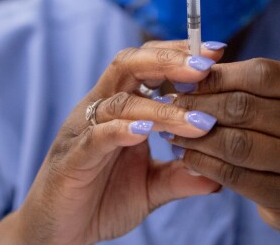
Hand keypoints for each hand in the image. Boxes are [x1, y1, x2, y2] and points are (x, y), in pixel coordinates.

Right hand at [0, 40, 225, 244]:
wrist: (57, 233)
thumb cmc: (101, 200)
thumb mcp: (151, 187)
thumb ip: (182, 176)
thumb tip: (222, 176)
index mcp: (120, 107)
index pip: (147, 64)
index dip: (179, 54)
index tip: (215, 53)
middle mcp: (100, 109)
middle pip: (130, 65)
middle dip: (169, 62)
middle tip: (205, 66)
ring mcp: (84, 131)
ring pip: (120, 102)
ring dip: (162, 109)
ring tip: (196, 120)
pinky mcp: (73, 159)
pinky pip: (97, 136)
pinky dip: (121, 131)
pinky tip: (145, 133)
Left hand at [168, 58, 279, 239]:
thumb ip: (246, 85)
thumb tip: (190, 67)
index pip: (262, 75)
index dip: (219, 76)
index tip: (185, 78)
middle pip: (248, 108)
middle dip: (201, 105)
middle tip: (171, 105)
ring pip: (239, 144)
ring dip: (197, 136)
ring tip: (172, 131)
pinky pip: (237, 176)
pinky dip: (205, 164)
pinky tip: (186, 157)